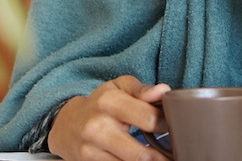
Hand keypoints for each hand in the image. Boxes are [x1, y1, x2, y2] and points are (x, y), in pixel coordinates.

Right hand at [48, 76, 170, 160]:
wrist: (66, 124)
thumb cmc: (100, 103)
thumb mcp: (118, 87)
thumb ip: (142, 89)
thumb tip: (164, 91)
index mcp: (109, 102)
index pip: (150, 119)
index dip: (167, 126)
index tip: (174, 128)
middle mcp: (98, 127)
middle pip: (142, 154)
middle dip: (163, 157)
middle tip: (174, 154)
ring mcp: (91, 150)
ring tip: (162, 158)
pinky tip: (143, 160)